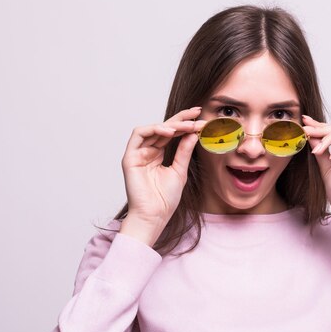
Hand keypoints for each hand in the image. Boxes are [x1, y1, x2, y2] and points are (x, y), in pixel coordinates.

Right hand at [120, 107, 204, 243]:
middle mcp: (147, 151)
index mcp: (158, 155)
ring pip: (153, 129)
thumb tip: (193, 133)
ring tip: (187, 126)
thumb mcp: (180, 170)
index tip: (201, 119)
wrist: (154, 216)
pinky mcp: (130, 157)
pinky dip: (154, 129)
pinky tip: (169, 131)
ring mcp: (138, 153)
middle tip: (197, 115)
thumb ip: (184, 151)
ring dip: (171, 125)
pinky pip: (139, 134)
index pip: (171, 134)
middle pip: (163, 128)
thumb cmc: (165, 199)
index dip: (185, 124)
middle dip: (181, 120)